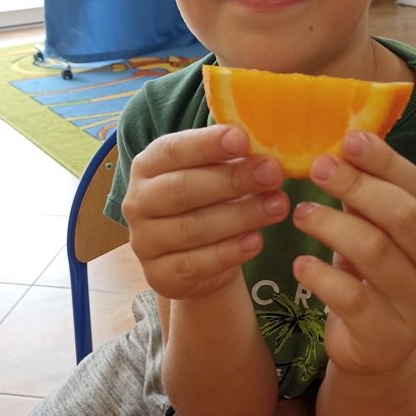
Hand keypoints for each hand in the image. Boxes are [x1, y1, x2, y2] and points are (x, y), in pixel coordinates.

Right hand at [122, 125, 288, 298]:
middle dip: (232, 180)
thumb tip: (264, 149)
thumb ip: (232, 159)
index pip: (173, 150)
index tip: (243, 139)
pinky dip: (229, 252)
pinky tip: (256, 241)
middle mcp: (138, 201)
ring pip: (192, 228)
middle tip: (272, 173)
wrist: (200, 258)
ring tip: (277, 206)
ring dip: (240, 215)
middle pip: (183, 189)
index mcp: (148, 165)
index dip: (207, 144)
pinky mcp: (160, 275)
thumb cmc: (210, 201)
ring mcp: (145, 242)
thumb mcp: (216, 173)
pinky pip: (195, 264)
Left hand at [292, 130, 415, 377]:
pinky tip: (300, 263)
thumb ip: (368, 198)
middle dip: (358, 185)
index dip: (386, 161)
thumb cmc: (374, 278)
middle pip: (402, 215)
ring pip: (375, 251)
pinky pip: (351, 297)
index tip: (349, 139)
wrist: (376, 351)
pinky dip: (321, 274)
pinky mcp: (388, 337)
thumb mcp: (378, 235)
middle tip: (317, 167)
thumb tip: (340, 146)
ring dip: (331, 224)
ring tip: (300, 213)